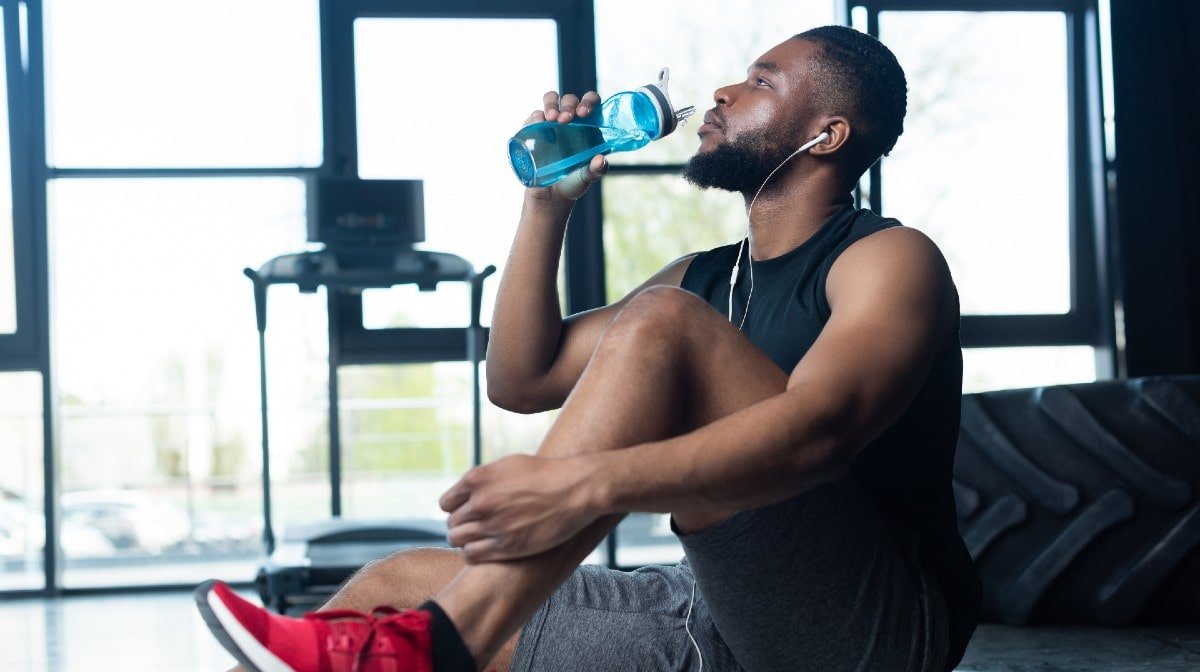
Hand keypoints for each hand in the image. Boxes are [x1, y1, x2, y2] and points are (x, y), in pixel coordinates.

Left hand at [439, 454, 600, 562]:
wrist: (575, 489)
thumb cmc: (544, 474)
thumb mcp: (507, 466)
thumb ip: (483, 479)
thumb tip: (466, 494)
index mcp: (478, 479)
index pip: (446, 503)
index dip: (457, 508)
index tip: (469, 511)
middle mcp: (480, 502)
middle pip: (452, 523)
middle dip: (462, 525)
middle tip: (478, 527)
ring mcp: (492, 525)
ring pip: (457, 540)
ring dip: (466, 541)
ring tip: (481, 538)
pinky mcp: (506, 547)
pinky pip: (471, 555)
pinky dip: (474, 554)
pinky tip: (487, 549)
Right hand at [524, 91, 607, 201]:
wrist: (550, 197)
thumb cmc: (573, 184)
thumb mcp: (586, 178)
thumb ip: (596, 170)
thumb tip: (601, 159)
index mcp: (587, 126)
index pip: (590, 102)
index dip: (588, 101)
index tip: (584, 113)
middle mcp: (570, 121)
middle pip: (569, 100)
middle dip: (567, 105)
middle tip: (565, 119)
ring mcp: (551, 124)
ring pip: (551, 100)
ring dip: (551, 104)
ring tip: (552, 119)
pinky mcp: (534, 131)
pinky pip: (533, 117)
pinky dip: (534, 116)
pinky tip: (537, 122)